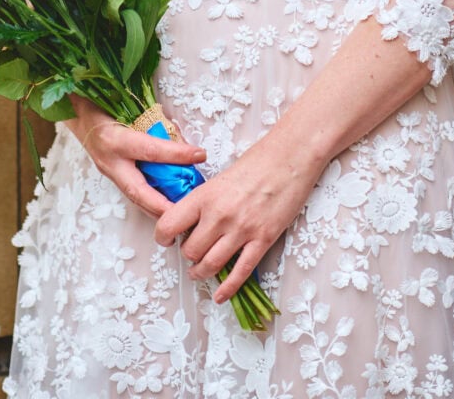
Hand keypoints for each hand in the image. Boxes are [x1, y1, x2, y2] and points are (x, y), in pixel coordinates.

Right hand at [64, 96, 206, 219]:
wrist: (78, 112)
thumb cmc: (104, 104)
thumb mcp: (130, 107)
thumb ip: (155, 123)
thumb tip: (183, 141)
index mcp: (115, 139)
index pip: (151, 150)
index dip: (177, 154)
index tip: (200, 155)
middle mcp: (110, 161)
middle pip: (139, 191)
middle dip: (162, 206)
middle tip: (185, 214)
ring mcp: (109, 172)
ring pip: (135, 197)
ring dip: (157, 208)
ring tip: (181, 213)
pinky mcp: (111, 176)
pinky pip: (132, 192)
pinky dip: (150, 200)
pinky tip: (165, 203)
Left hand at [154, 132, 323, 301]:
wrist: (290, 157)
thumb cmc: (258, 161)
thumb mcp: (222, 177)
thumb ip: (206, 200)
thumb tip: (193, 221)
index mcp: (205, 195)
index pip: (168, 224)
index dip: (163, 236)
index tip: (168, 239)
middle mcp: (219, 215)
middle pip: (190, 251)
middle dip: (188, 255)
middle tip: (192, 251)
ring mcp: (241, 230)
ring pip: (210, 265)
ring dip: (201, 273)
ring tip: (200, 272)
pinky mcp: (263, 240)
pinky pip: (240, 273)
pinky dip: (228, 288)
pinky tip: (220, 296)